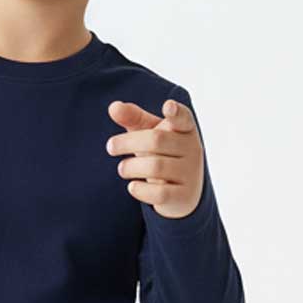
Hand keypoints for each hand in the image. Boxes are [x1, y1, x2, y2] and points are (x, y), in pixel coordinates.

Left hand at [105, 97, 204, 218]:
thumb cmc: (162, 154)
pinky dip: (140, 190)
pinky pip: (159, 193)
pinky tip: (132, 186)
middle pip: (156, 140)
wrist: (180, 192)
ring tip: (122, 169)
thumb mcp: (149, 133)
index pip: (183, 117)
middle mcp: (192, 149)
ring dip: (131, 167)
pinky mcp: (184, 196)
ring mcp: (190, 173)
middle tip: (110, 147)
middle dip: (128, 143)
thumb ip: (133, 117)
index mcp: (185, 129)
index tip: (167, 106)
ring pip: (155, 167)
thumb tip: (113, 107)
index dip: (175, 112)